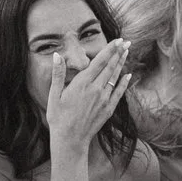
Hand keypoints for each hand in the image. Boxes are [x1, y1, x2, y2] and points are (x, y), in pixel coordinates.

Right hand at [43, 39, 129, 158]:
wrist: (70, 140)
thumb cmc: (58, 117)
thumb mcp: (54, 95)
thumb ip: (58, 74)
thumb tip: (57, 55)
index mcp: (82, 83)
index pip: (99, 61)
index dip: (110, 50)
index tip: (117, 40)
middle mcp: (96, 89)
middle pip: (110, 67)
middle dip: (119, 53)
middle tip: (126, 41)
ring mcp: (104, 100)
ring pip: (115, 77)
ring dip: (121, 64)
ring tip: (127, 52)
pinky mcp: (108, 109)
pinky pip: (119, 92)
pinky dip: (124, 83)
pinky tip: (128, 75)